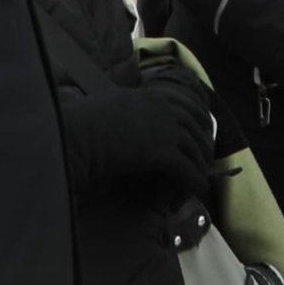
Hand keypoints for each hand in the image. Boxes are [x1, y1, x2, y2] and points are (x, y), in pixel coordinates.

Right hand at [66, 70, 216, 196]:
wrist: (78, 136)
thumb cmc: (87, 120)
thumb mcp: (116, 100)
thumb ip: (135, 103)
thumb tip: (132, 104)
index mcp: (158, 95)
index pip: (194, 108)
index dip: (203, 125)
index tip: (205, 137)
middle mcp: (169, 109)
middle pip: (200, 132)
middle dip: (204, 150)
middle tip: (203, 164)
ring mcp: (168, 130)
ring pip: (197, 152)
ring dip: (199, 169)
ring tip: (198, 181)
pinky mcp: (163, 153)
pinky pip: (189, 170)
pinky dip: (195, 181)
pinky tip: (198, 189)